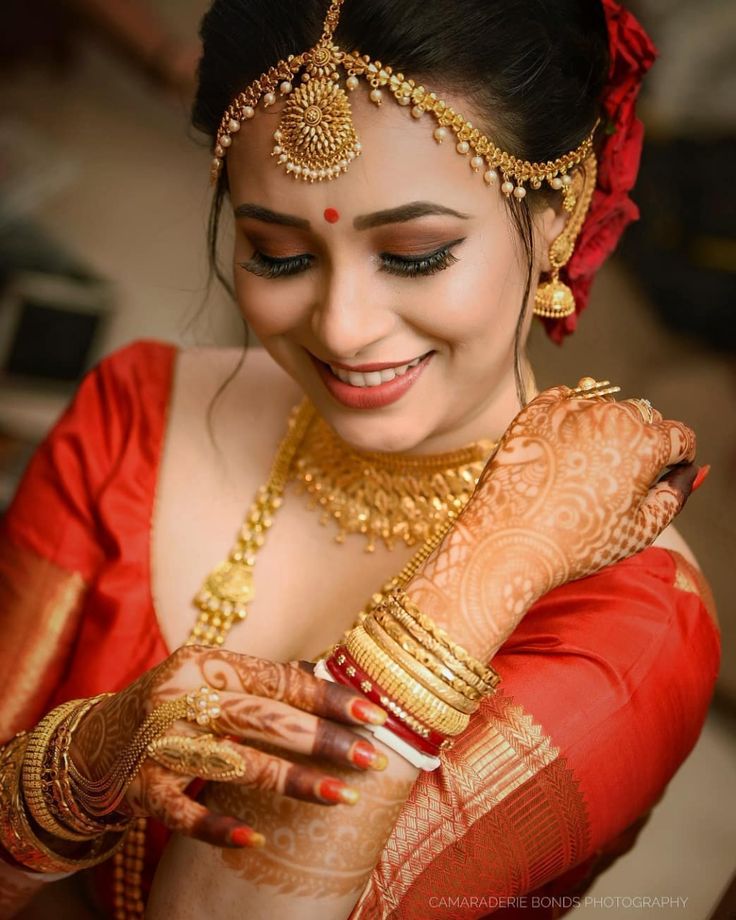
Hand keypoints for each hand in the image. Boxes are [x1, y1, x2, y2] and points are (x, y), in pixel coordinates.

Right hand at [69, 648, 388, 848]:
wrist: (91, 741)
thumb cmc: (170, 708)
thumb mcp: (206, 681)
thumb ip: (257, 687)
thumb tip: (332, 695)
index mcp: (205, 662)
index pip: (278, 679)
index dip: (328, 697)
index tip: (373, 714)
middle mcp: (182, 696)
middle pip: (266, 718)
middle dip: (325, 739)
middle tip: (373, 757)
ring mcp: (161, 742)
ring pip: (238, 763)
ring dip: (295, 781)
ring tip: (343, 796)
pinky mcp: (141, 787)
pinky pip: (185, 813)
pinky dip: (219, 827)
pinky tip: (254, 840)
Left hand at [407, 384, 697, 658]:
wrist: (507, 544)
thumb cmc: (576, 545)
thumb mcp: (639, 530)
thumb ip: (674, 496)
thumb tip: (692, 472)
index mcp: (645, 444)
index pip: (679, 435)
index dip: (677, 457)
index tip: (663, 474)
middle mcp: (611, 416)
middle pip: (643, 418)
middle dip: (641, 441)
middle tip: (619, 480)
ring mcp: (570, 409)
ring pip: (604, 407)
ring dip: (604, 428)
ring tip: (583, 470)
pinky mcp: (535, 411)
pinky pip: (564, 401)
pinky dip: (568, 417)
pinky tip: (560, 448)